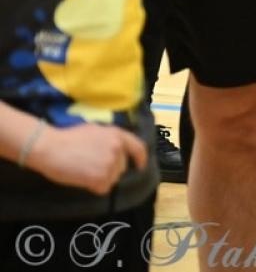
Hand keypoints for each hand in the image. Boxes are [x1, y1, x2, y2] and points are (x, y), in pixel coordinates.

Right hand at [28, 123, 146, 194]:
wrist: (50, 147)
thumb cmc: (68, 139)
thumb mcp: (95, 131)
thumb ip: (109, 139)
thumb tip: (116, 149)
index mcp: (117, 134)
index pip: (138, 148)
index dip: (140, 158)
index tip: (140, 166)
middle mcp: (118, 148)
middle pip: (121, 167)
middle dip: (109, 170)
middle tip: (90, 166)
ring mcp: (110, 163)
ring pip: (112, 179)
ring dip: (101, 179)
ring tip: (84, 171)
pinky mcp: (101, 177)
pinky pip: (103, 188)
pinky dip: (94, 187)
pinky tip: (82, 179)